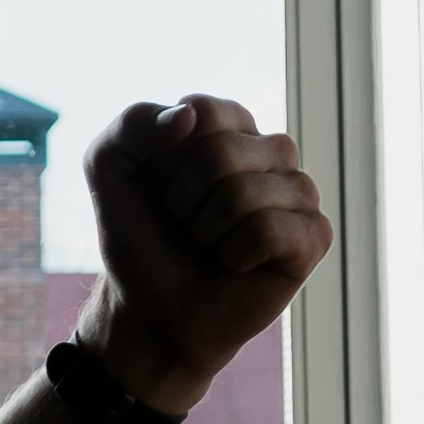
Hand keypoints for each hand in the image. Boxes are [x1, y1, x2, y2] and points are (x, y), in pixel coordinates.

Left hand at [83, 96, 334, 416]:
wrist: (153, 311)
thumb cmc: (140, 239)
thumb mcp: (109, 169)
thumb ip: (132, 124)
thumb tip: (189, 116)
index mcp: (230, 125)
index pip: (202, 112)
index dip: (166, 158)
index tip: (162, 186)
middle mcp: (271, 151)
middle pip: (221, 152)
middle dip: (185, 199)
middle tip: (187, 225)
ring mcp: (299, 193)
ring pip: (245, 193)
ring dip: (208, 231)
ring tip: (211, 246)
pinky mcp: (314, 236)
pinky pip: (269, 230)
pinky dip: (236, 254)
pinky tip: (238, 265)